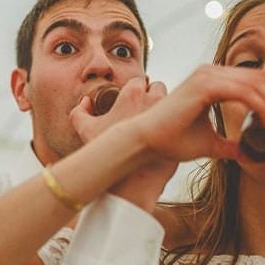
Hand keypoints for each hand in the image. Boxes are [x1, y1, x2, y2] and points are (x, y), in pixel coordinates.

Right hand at [70, 78, 174, 210]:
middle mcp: (152, 98)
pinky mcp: (185, 126)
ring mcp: (171, 112)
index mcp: (131, 94)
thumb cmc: (108, 157)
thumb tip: (86, 102)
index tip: (133, 106)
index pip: (138, 82)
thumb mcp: (86, 132)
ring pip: (173, 100)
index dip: (136, 92)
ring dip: (167, 108)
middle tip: (147, 115)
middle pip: (158, 87)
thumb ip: (79, 113)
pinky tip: (170, 135)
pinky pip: (184, 117)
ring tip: (160, 124)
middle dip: (154, 97)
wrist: (131, 182)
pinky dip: (179, 122)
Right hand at [133, 65, 264, 162]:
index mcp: (212, 80)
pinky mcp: (205, 85)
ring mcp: (207, 75)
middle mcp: (211, 72)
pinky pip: (245, 92)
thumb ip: (229, 144)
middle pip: (261, 78)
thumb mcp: (208, 143)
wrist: (145, 142)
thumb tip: (247, 153)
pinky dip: (262, 108)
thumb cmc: (170, 141)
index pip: (254, 81)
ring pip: (256, 84)